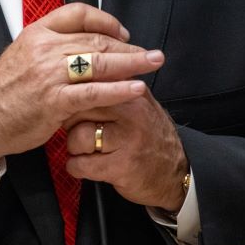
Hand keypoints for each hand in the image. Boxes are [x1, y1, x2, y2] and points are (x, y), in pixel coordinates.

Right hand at [0, 3, 164, 161]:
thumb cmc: (5, 91)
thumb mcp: (23, 54)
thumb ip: (51, 46)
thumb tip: (82, 44)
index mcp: (37, 32)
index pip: (78, 13)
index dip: (106, 20)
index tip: (122, 31)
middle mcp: (45, 48)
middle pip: (96, 39)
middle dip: (128, 45)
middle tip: (150, 52)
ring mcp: (50, 74)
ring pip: (100, 62)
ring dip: (132, 62)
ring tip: (153, 62)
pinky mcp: (55, 100)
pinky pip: (95, 91)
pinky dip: (119, 89)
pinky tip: (137, 88)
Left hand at [64, 85, 188, 212]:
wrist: (173, 173)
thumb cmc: (148, 135)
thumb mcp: (138, 103)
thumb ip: (114, 86)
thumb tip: (80, 71)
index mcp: (132, 91)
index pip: (89, 83)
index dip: (74, 98)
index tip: (72, 106)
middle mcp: (132, 112)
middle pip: (78, 109)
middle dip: (71, 123)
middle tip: (81, 131)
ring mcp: (128, 140)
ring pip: (77, 138)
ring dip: (75, 148)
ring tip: (88, 150)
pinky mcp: (122, 166)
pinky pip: (81, 164)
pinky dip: (77, 168)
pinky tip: (87, 166)